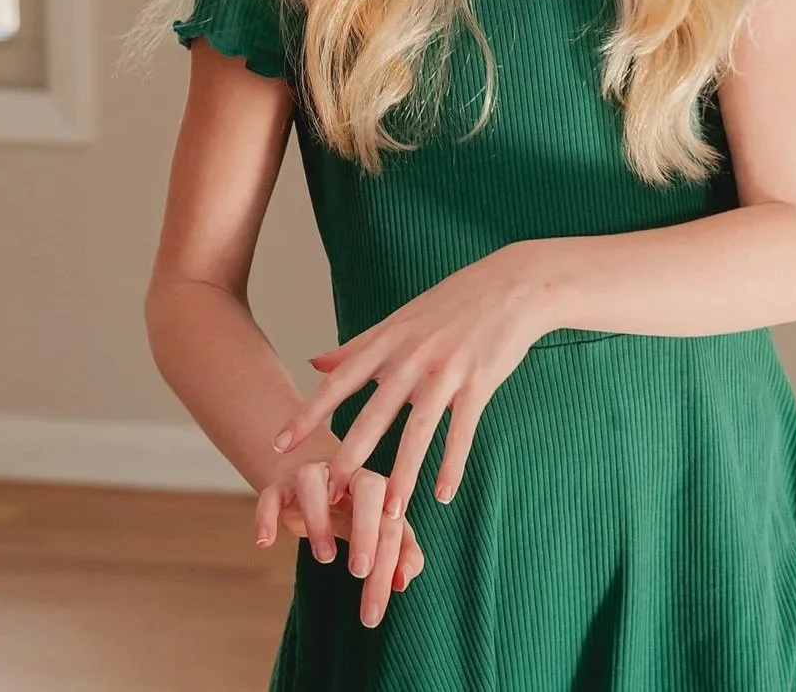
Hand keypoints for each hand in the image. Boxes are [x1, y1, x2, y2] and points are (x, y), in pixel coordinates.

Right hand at [254, 447, 426, 627]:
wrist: (319, 478)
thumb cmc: (357, 512)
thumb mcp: (380, 530)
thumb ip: (400, 554)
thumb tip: (402, 583)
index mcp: (383, 491)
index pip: (393, 524)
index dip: (392, 561)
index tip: (384, 598)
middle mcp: (352, 477)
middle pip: (369, 488)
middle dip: (367, 529)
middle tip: (360, 571)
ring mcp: (316, 477)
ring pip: (316, 483)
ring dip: (320, 520)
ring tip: (325, 558)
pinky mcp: (281, 486)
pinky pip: (271, 494)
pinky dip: (266, 516)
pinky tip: (265, 542)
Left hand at [271, 243, 552, 522]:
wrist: (514, 285)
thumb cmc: (455, 302)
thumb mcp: (401, 320)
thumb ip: (358, 347)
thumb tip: (314, 364)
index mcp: (390, 340)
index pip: (340, 381)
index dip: (309, 413)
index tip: (281, 443)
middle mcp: (414, 356)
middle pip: (375, 413)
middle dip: (351, 455)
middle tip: (329, 494)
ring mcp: (448, 370)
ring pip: (419, 430)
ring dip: (404, 474)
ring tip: (389, 511)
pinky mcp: (480, 383)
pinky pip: (462, 431)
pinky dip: (452, 464)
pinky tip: (443, 494)